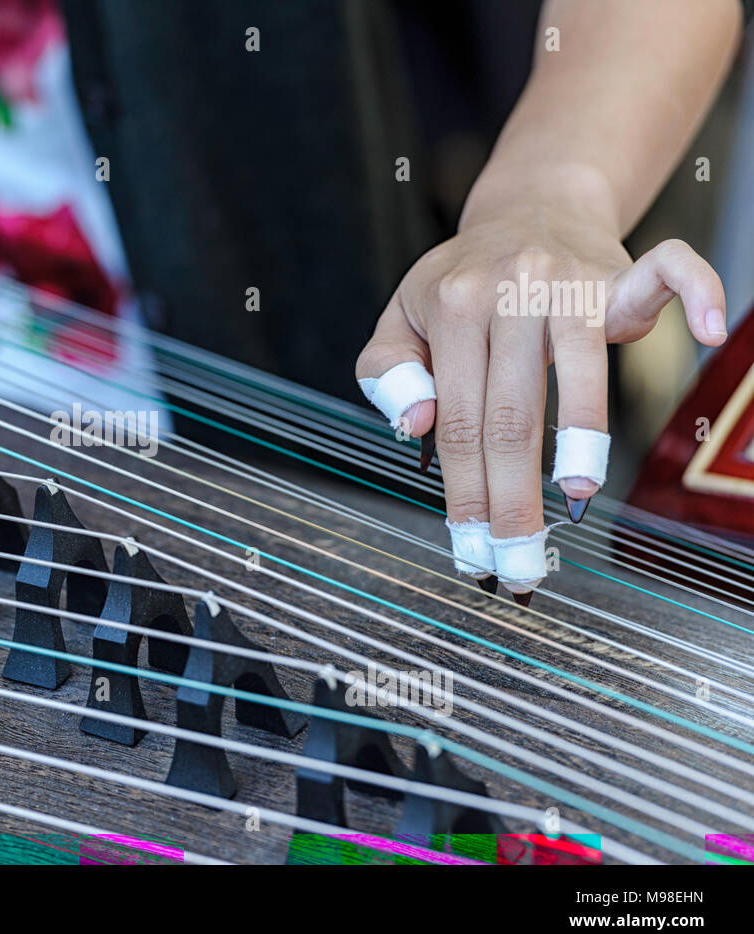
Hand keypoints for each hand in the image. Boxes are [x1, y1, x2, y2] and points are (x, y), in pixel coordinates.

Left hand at [355, 182, 726, 596]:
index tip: (471, 546)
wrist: (526, 211)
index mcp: (451, 306)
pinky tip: (706, 330)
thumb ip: (389, 370)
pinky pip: (666, 270)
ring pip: (578, 373)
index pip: (458, 419)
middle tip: (520, 560)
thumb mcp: (402, 317)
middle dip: (513, 498)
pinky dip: (693, 290)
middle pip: (511, 413)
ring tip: (571, 499)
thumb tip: (418, 423)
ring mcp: (568, 278)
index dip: (465, 490)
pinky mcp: (618, 271)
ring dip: (579, 442)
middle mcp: (510, 289)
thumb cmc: (462, 281)